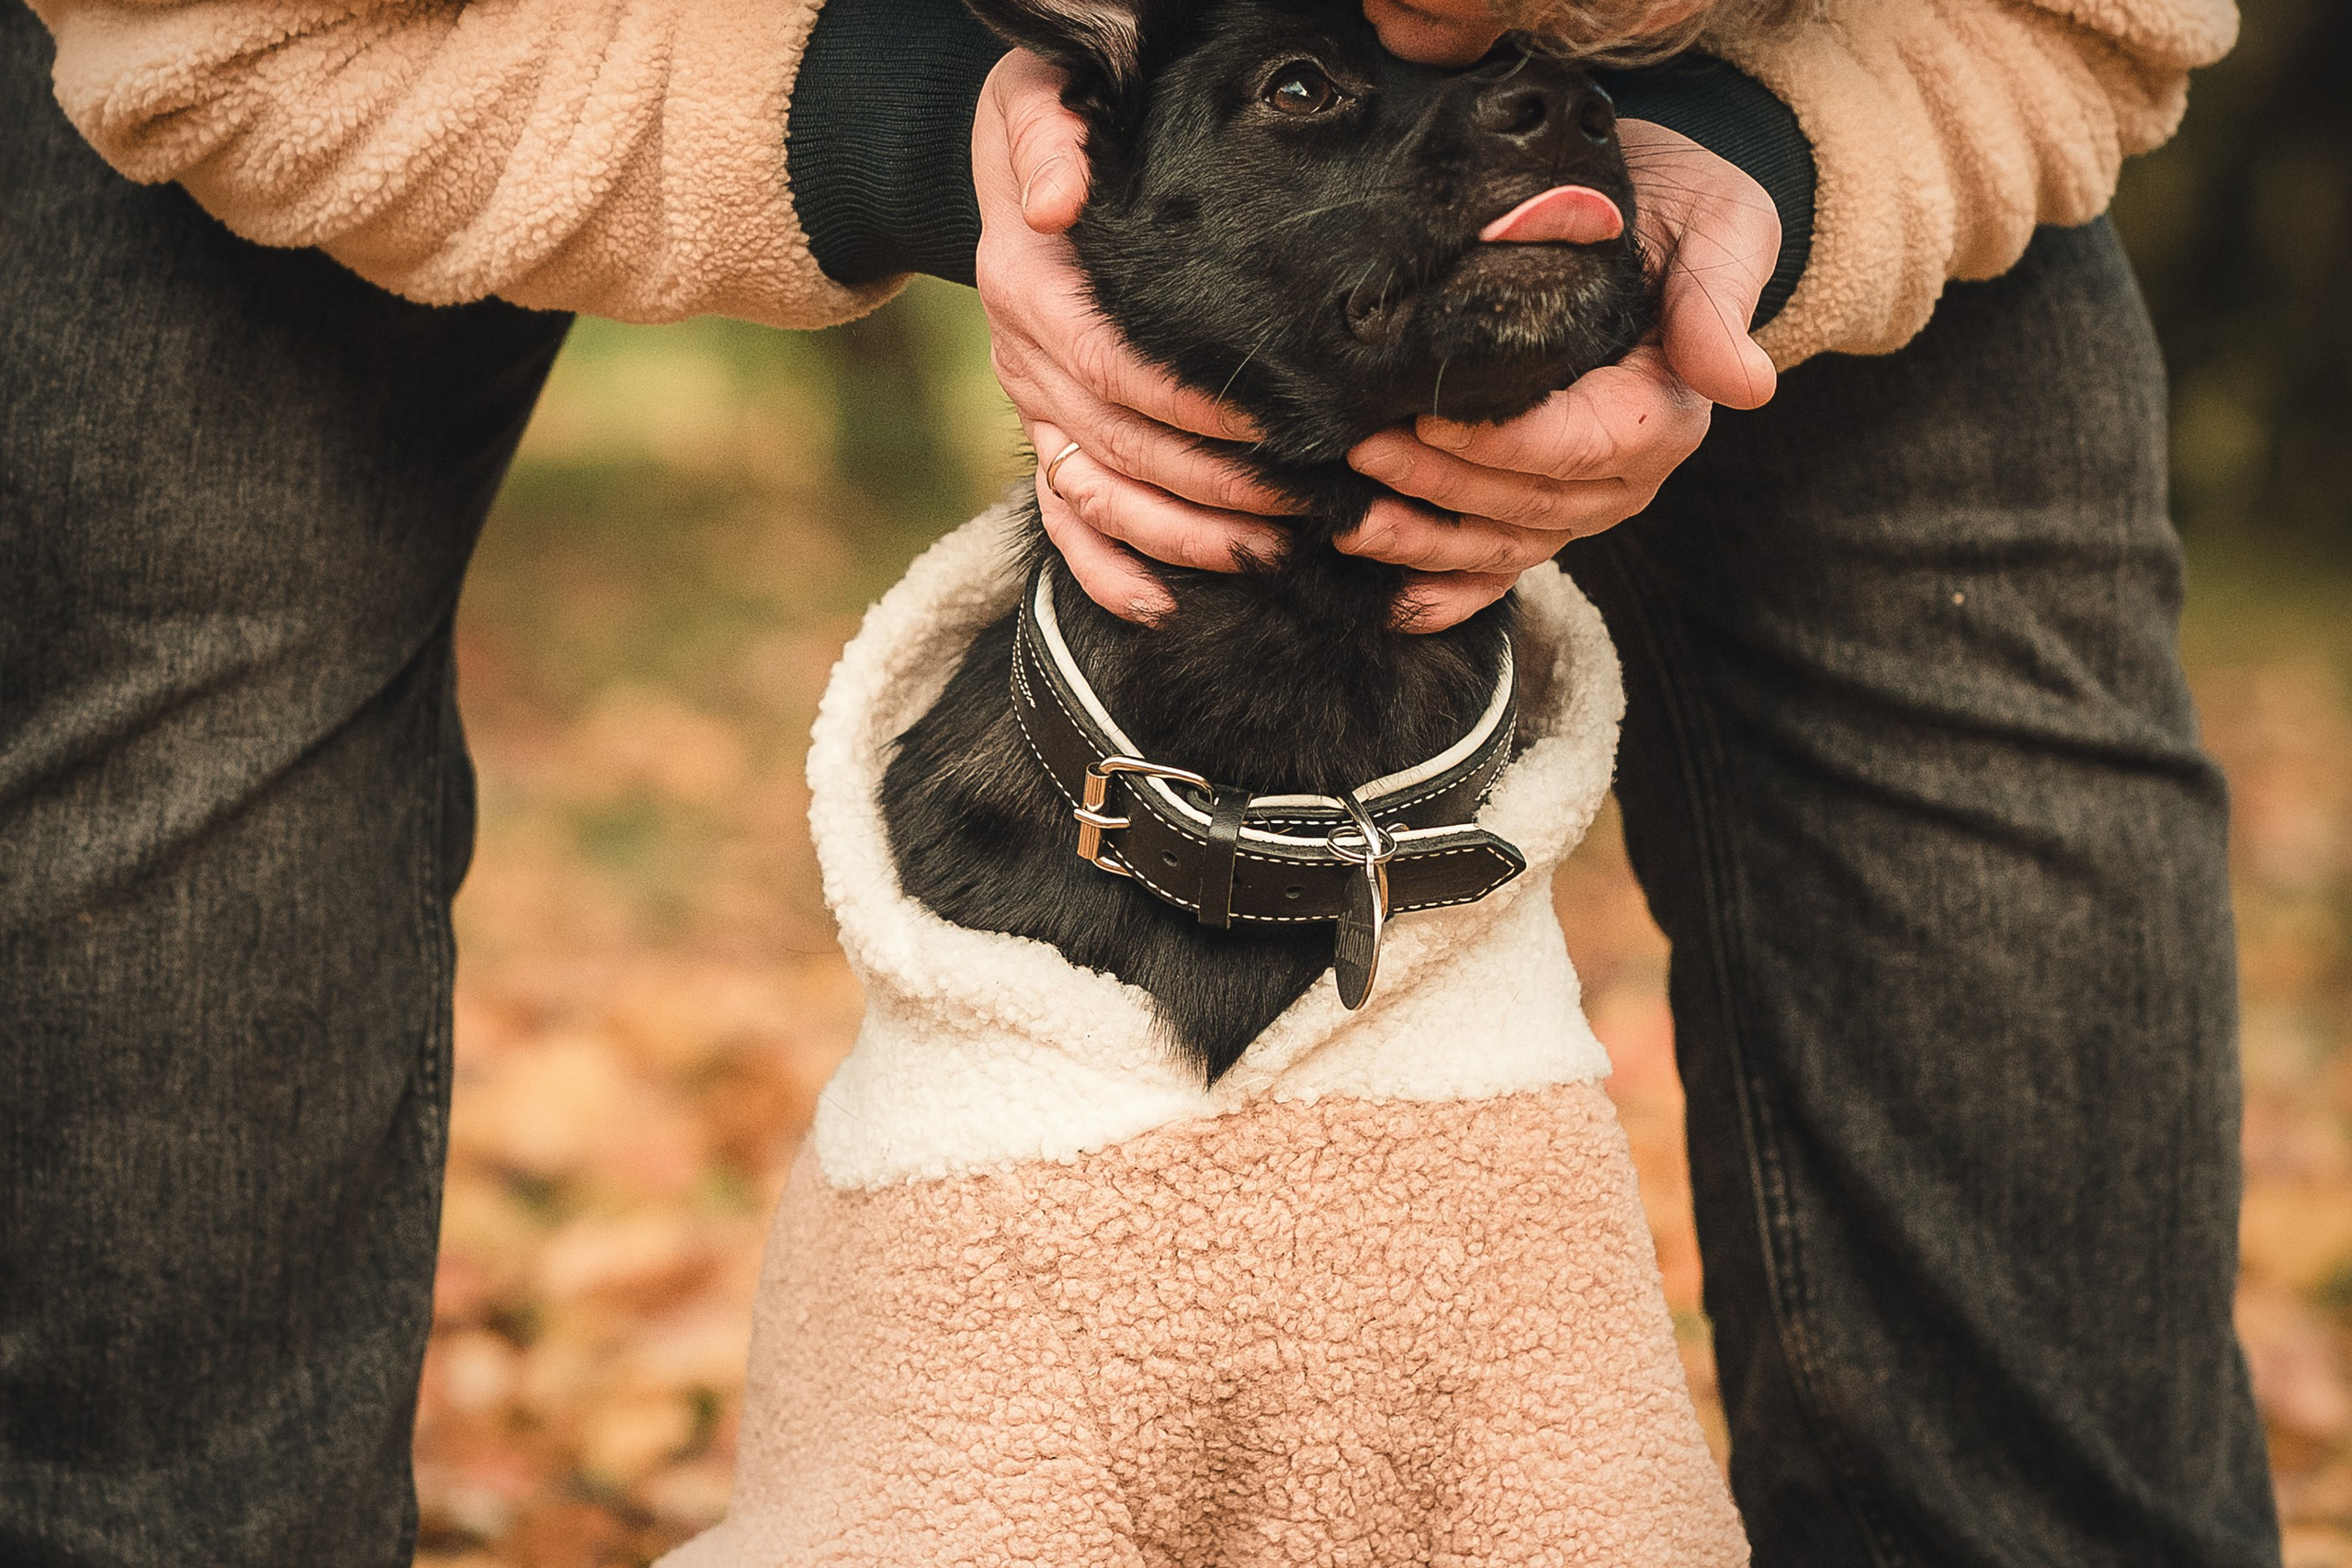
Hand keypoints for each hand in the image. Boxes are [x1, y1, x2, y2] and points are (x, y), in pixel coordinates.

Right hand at [968, 0, 1514, 628]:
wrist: (1017, 160)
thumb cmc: (1058, 115)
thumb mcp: (1038, 91)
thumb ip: (1047, 130)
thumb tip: (1051, 202)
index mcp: (1031, 283)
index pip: (1111, 365)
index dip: (1190, 409)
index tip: (1271, 427)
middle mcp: (1025, 355)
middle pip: (1118, 445)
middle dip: (1212, 485)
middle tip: (1305, 506)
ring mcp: (1034, 402)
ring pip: (1097, 496)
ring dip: (1177, 538)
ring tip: (1262, 556)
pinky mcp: (1044, 432)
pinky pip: (1062, 519)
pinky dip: (1104, 571)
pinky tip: (1160, 605)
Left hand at [1340, 120, 1781, 629]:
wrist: (1649, 212)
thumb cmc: (1680, 210)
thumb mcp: (1717, 227)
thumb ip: (1716, 304)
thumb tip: (1745, 386)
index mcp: (1665, 415)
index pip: (1577, 451)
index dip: (1497, 445)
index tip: (1427, 419)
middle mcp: (1626, 474)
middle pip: (1525, 503)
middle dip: (1437, 485)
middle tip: (1357, 450)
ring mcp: (1581, 500)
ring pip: (1501, 543)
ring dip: (1423, 542)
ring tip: (1350, 521)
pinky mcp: (1543, 503)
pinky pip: (1497, 565)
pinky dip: (1445, 589)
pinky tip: (1389, 597)